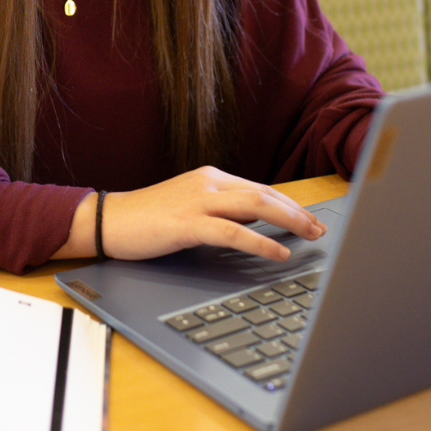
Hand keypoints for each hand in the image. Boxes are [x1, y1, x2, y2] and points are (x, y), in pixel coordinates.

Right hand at [53, 167, 326, 261]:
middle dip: (297, 212)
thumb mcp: (189, 207)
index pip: (260, 189)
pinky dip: (260, 242)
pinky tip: (277, 252)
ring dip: (288, 222)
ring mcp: (198, 202)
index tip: (311, 219)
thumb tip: (254, 225)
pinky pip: (232, 232)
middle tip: (320, 229)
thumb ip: (220, 210)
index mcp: (210, 178)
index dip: (290, 204)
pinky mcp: (187, 224)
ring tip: (310, 236)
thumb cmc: (148, 218)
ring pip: (255, 207)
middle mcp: (208, 183)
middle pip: (264, 195)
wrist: (110, 220)